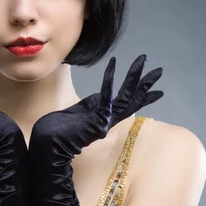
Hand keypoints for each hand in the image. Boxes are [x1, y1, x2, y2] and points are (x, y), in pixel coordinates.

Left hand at [30, 54, 163, 156]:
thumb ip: (92, 104)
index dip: (143, 97)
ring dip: (134, 77)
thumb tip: (102, 93)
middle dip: (146, 84)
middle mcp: (107, 121)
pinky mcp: (96, 122)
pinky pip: (105, 98)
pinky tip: (113, 66)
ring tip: (143, 61)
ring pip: (125, 97)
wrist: (46, 144)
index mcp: (104, 118)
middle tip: (160, 70)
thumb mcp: (79, 111)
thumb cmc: (57, 129)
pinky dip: (108, 80)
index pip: (128, 105)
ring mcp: (103, 123)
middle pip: (132, 100)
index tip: (159, 91)